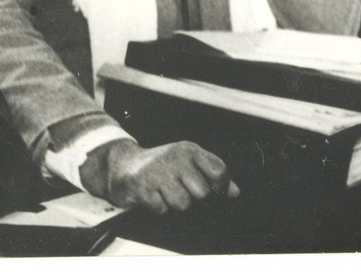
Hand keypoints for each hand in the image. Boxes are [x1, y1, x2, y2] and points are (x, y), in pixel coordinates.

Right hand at [80, 139, 238, 213]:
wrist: (125, 165)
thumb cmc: (164, 167)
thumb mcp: (189, 163)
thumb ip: (212, 176)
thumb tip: (236, 193)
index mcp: (191, 150)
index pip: (219, 171)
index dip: (221, 189)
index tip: (214, 195)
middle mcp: (176, 157)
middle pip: (203, 193)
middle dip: (196, 200)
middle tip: (186, 195)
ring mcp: (159, 171)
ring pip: (183, 204)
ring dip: (176, 205)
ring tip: (168, 195)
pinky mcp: (142, 186)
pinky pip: (162, 209)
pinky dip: (159, 208)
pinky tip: (153, 197)